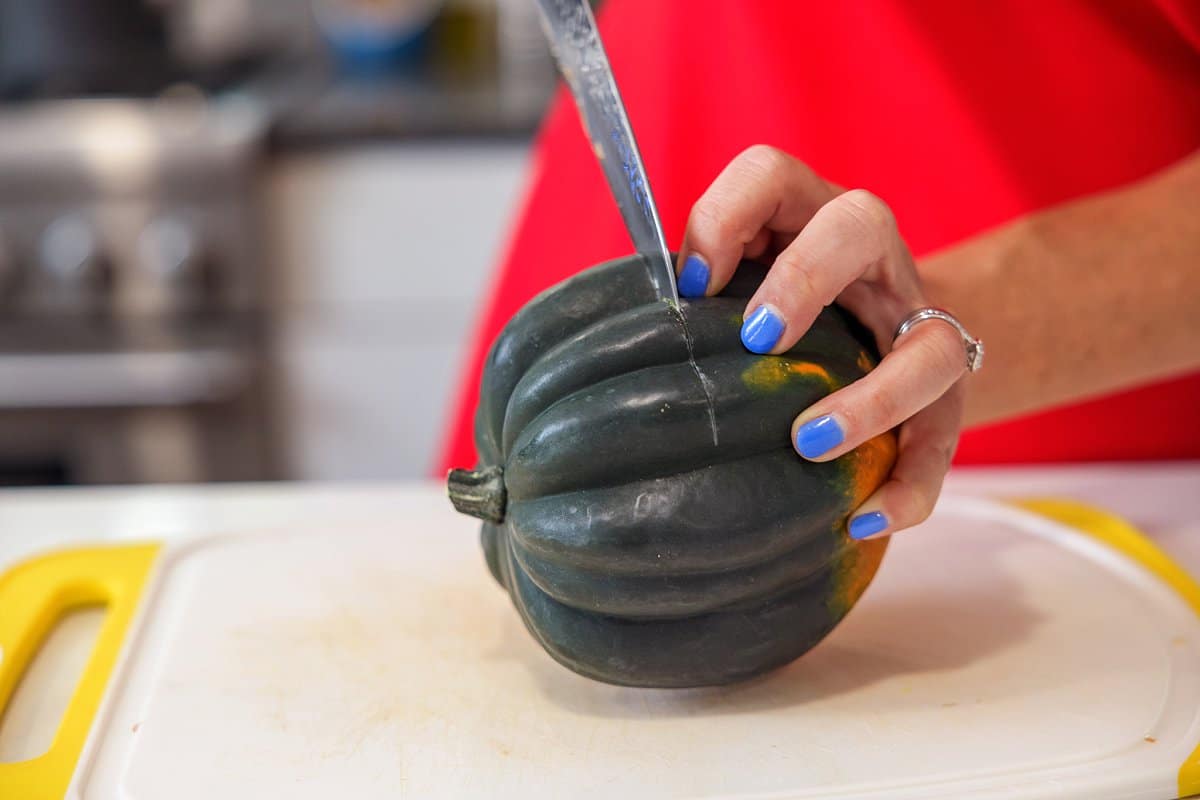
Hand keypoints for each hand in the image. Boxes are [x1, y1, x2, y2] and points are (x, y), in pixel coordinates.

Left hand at [675, 145, 968, 538]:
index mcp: (806, 218)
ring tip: (809, 442)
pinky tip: (860, 518)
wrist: (889, 339)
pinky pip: (944, 440)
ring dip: (872, 399)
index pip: (770, 175)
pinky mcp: (949, 398)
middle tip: (757, 341)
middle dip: (804, 278)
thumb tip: (620, 343)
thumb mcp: (743, 290)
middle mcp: (872, 258)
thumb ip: (699, 302)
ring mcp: (919, 325)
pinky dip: (907, 486)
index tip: (691, 284)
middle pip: (860, 223)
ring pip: (930, 347)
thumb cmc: (786, 315)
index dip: (725, 216)